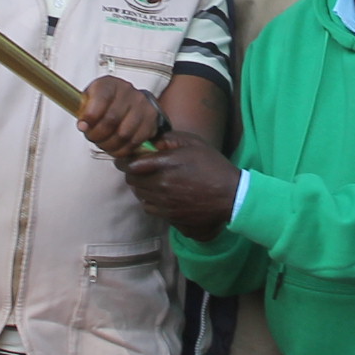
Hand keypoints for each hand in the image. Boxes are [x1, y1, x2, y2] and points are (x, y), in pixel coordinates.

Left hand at [77, 74, 164, 156]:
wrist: (127, 100)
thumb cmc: (105, 101)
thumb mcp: (89, 99)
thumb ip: (84, 110)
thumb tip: (83, 125)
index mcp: (110, 84)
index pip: (101, 98)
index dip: (90, 115)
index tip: (83, 126)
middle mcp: (128, 92)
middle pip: (112, 119)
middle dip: (97, 134)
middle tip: (92, 137)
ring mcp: (141, 105)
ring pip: (124, 134)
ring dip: (109, 144)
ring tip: (103, 143)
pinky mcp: (150, 120)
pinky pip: (134, 142)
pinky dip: (121, 150)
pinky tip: (115, 147)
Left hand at [118, 128, 240, 234]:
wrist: (230, 195)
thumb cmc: (213, 166)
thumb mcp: (194, 143)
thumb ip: (169, 139)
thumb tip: (151, 141)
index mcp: (165, 164)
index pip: (131, 164)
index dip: (125, 160)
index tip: (127, 158)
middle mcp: (161, 184)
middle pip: (131, 180)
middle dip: (132, 173)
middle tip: (139, 168)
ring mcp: (164, 202)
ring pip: (138, 194)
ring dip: (140, 187)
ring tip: (149, 181)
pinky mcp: (169, 215)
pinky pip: (148, 207)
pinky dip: (148, 200)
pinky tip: (158, 194)